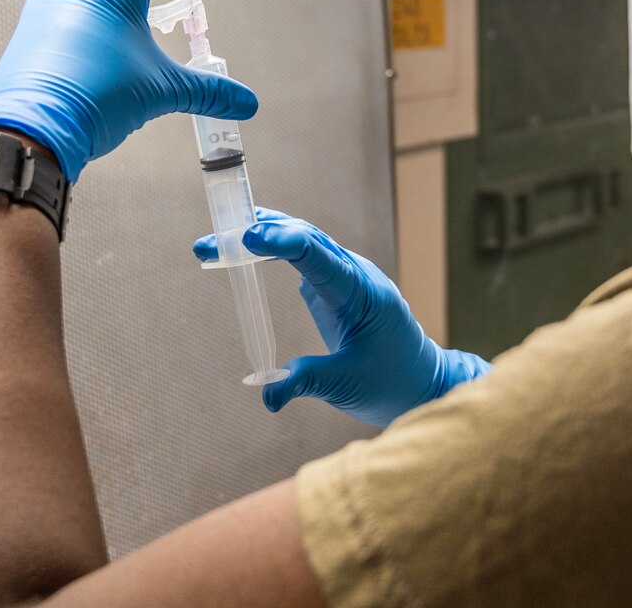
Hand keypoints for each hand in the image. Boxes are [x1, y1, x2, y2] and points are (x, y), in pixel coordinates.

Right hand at [194, 208, 490, 426]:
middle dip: (259, 234)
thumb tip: (266, 397)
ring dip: (263, 235)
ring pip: (305, 239)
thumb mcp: (347, 385)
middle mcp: (356, 274)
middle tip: (211, 241)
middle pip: (306, 238)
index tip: (248, 236)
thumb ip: (306, 382)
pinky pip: (305, 254)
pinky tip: (243, 246)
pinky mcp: (336, 282)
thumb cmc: (390, 382)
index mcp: (362, 294)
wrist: (421, 380)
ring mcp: (347, 274)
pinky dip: (274, 247)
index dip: (282, 242)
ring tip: (216, 240)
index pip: (319, 257)